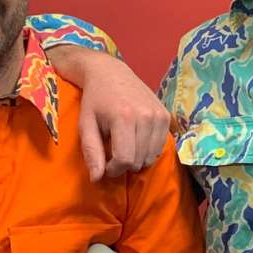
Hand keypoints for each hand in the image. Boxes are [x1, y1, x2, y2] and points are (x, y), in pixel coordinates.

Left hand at [49, 47, 169, 178]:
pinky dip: (147, 150)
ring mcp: (159, 115)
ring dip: (136, 158)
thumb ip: (92, 152)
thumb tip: (97, 179)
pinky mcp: (166, 115)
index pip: (125, 160)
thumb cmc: (94, 100)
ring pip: (151, 156)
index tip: (104, 164)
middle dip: (123, 165)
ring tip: (123, 145)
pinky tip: (135, 139)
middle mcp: (146, 116)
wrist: (110, 73)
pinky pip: (160, 147)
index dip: (113, 169)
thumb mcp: (86, 125)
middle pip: (139, 160)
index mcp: (124, 117)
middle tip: (112, 153)